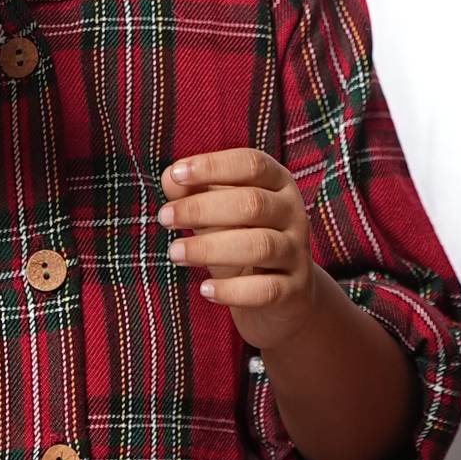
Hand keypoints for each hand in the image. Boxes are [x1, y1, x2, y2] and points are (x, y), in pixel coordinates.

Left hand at [158, 148, 319, 352]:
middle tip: (164, 217)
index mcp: (278, 183)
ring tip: (175, 252)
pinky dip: (233, 291)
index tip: (176, 173)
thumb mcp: (217, 214)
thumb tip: (170, 178)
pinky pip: (266, 289)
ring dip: (211, 248)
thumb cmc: (242, 241)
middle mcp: (293, 213)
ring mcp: (297, 252)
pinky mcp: (295, 289)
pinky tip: (205, 289)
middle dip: (202, 208)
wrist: (283, 295)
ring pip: (260, 245)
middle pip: (252, 203)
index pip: (251, 164)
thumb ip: (195, 193)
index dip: (213, 166)